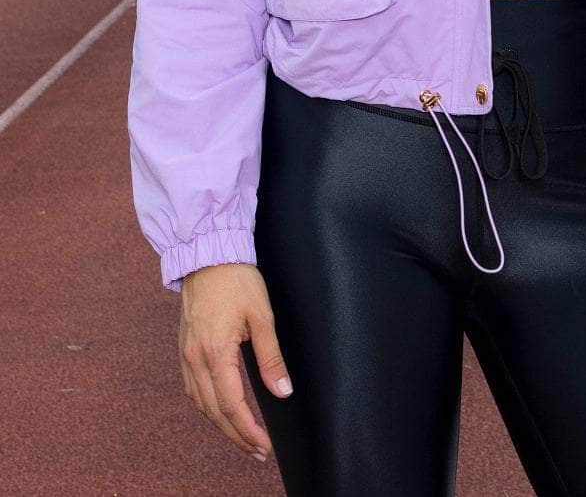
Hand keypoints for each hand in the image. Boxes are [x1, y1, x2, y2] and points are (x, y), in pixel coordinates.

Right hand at [179, 262, 293, 463]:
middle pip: (214, 411)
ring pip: (200, 403)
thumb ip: (271, 356)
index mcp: (215, 352)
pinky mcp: (185, 347)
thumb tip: (282, 390)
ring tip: (241, 437)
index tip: (264, 445)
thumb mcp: (262, 315)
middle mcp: (196, 358)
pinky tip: (219, 410)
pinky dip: (207, 406)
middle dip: (236, 435)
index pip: (232, 405)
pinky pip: (193, 388)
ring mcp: (186, 354)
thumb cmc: (237, 279)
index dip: (248, 430)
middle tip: (257, 451)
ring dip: (220, 424)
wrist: (208, 254)